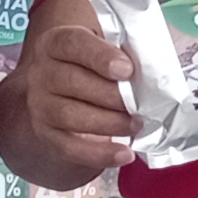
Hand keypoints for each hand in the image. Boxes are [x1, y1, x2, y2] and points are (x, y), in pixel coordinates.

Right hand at [8, 21, 136, 180]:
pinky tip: (124, 154)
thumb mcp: (111, 47)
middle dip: (111, 95)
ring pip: (69, 115)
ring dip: (109, 122)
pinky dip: (98, 153)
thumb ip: (130, 51)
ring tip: (136, 124)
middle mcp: (41, 72)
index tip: (126, 69)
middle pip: (70, 81)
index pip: (73, 44)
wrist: (67, 92)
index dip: (99, 56)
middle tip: (140, 103)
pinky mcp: (46, 134)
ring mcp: (39, 105)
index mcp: (57, 43)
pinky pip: (69, 147)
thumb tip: (158, 67)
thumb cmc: (99, 65)